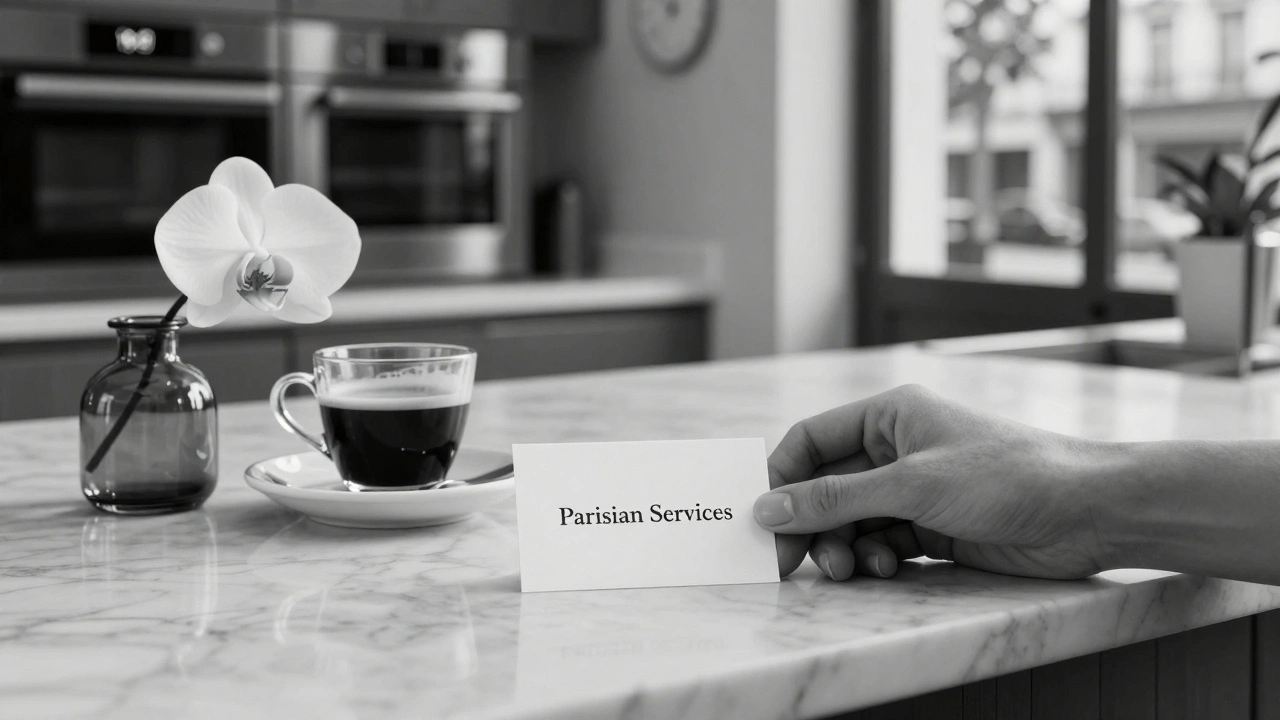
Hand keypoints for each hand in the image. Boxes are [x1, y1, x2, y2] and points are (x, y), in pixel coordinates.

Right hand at [755, 385, 1115, 580]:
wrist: (1087, 512)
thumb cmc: (1006, 475)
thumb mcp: (911, 485)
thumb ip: (835, 499)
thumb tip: (768, 508)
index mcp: (889, 415)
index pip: (811, 441)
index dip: (781, 477)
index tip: (760, 518)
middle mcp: (896, 449)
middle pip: (826, 487)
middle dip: (808, 523)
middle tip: (789, 563)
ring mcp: (914, 489)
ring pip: (850, 520)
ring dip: (841, 546)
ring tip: (847, 569)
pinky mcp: (932, 527)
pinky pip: (880, 542)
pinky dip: (873, 558)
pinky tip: (884, 567)